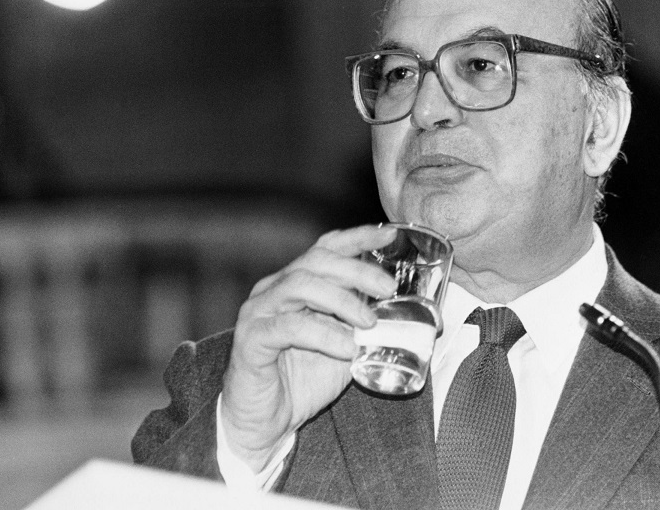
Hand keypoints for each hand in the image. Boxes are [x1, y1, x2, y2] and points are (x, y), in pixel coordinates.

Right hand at [219, 225, 396, 471]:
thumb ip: (368, 329)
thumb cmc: (303, 381)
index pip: (326, 248)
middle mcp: (274, 290)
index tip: (389, 235)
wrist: (265, 424)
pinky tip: (346, 349)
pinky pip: (288, 328)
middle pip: (317, 261)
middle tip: (387, 289)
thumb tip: (409, 320)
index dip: (357, 237)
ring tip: (369, 324)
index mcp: (296, 284)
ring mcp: (258, 312)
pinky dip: (323, 336)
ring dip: (342, 301)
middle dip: (357, 270)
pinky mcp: (250, 340)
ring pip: (300, 285)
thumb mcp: (346, 348)